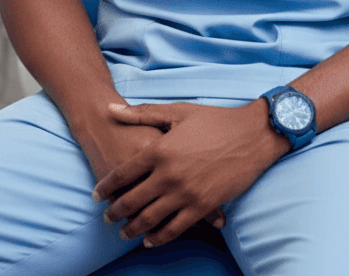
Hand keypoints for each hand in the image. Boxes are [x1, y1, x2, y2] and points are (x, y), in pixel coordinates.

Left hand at [79, 102, 226, 233]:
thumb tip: (110, 109)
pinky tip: (150, 240)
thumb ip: (142, 114)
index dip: (106, 186)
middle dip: (115, 212)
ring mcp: (186, 193)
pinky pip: (175, 228)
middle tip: (106, 217)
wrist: (252, 135)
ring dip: (133, 229)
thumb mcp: (177, 111)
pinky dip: (159, 238)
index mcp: (160, 150)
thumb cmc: (215, 120)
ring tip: (123, 233)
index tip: (96, 195)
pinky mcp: (203, 206)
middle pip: (132, 200)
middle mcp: (169, 174)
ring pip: (150, 219)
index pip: (123, 173)